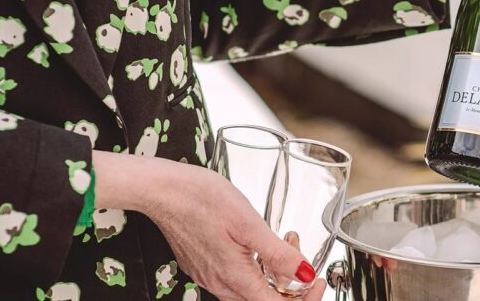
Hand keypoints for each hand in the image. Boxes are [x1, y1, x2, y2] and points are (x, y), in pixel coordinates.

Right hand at [92, 151, 326, 300]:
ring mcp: (210, 276)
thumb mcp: (249, 223)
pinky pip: (235, 277)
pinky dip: (254, 265)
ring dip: (273, 271)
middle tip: (297, 249)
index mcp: (235, 277)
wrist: (162, 190)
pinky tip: (257, 242)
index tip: (316, 279)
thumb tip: (304, 274)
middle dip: (291, 280)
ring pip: (251, 288)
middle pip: (266, 299)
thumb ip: (278, 254)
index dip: (304, 297)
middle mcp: (220, 283)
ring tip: (281, 240)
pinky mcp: (203, 266)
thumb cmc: (201, 199)